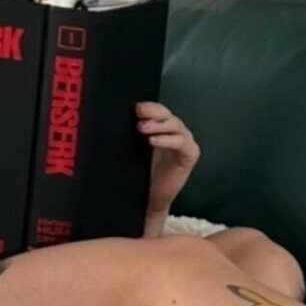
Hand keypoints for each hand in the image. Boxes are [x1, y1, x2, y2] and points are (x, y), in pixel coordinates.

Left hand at [137, 101, 199, 223]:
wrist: (149, 199)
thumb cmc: (141, 175)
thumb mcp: (133, 150)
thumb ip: (130, 134)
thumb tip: (115, 118)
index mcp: (161, 128)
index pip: (157, 110)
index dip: (148, 106)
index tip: (134, 107)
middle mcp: (174, 132)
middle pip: (166, 114)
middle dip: (152, 111)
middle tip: (138, 112)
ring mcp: (184, 142)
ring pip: (175, 125)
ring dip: (158, 124)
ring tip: (142, 128)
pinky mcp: (190, 154)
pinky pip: (181, 142)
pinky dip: (167, 140)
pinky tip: (153, 141)